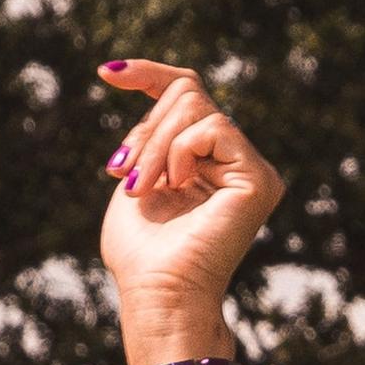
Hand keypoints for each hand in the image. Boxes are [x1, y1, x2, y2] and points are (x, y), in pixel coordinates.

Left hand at [93, 60, 282, 363]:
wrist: (159, 292)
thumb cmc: (142, 252)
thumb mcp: (136, 176)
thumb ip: (151, 136)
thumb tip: (157, 92)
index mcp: (208, 163)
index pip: (188, 93)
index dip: (148, 74)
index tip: (106, 73)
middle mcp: (235, 162)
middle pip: (187, 94)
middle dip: (144, 129)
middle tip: (124, 175)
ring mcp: (251, 170)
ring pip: (194, 105)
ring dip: (153, 145)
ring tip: (143, 188)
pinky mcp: (259, 180)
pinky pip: (211, 127)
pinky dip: (178, 152)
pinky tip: (177, 186)